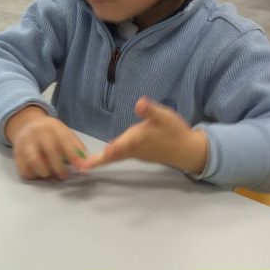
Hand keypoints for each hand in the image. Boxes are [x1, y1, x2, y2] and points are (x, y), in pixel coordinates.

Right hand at [5, 106, 88, 179]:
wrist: (25, 123)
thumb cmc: (50, 132)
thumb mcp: (64, 132)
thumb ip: (75, 146)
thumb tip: (84, 163)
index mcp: (52, 126)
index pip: (64, 140)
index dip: (73, 155)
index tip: (79, 167)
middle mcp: (37, 132)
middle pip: (50, 151)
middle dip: (59, 167)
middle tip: (64, 176)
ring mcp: (24, 142)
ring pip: (34, 160)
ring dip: (45, 172)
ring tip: (50, 174)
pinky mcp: (16, 153)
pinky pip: (23, 168)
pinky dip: (32, 174)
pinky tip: (38, 174)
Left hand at [77, 97, 207, 174]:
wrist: (185, 150)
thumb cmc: (174, 131)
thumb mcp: (165, 117)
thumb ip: (151, 111)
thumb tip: (140, 103)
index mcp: (141, 138)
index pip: (127, 143)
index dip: (117, 147)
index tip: (107, 152)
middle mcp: (135, 148)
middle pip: (115, 155)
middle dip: (99, 160)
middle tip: (84, 167)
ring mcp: (134, 154)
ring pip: (115, 158)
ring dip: (100, 161)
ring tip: (85, 166)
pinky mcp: (135, 155)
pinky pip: (118, 157)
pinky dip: (107, 158)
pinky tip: (98, 158)